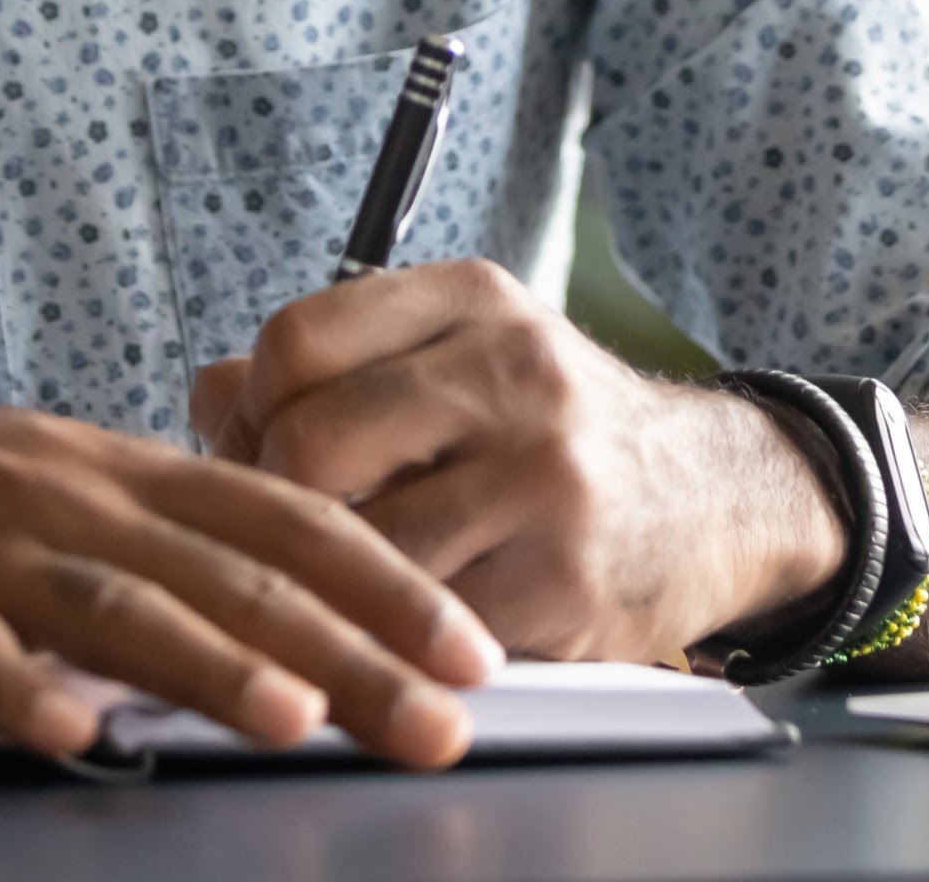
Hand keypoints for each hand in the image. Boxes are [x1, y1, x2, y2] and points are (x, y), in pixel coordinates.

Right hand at [0, 333, 500, 764]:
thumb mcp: (52, 492)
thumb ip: (157, 552)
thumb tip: (280, 624)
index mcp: (121, 475)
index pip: (286, 520)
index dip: (386, 584)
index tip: (473, 651)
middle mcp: (70, 502)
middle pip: (231, 576)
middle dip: (348, 649)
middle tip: (441, 716)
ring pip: (116, 605)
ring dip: (211, 666)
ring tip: (293, 719)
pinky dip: (20, 689)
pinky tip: (71, 731)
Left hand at [191, 260, 845, 664]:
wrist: (722, 499)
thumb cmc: (560, 430)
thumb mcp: (465, 357)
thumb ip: (339, 365)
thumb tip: (207, 393)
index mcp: (473, 300)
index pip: (296, 338)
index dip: (247, 410)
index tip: (250, 452)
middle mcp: (511, 371)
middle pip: (308, 438)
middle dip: (275, 498)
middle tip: (284, 530)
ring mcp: (542, 476)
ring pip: (356, 540)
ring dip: (328, 574)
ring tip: (337, 578)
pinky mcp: (559, 577)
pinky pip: (419, 617)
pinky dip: (391, 629)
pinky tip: (401, 620)